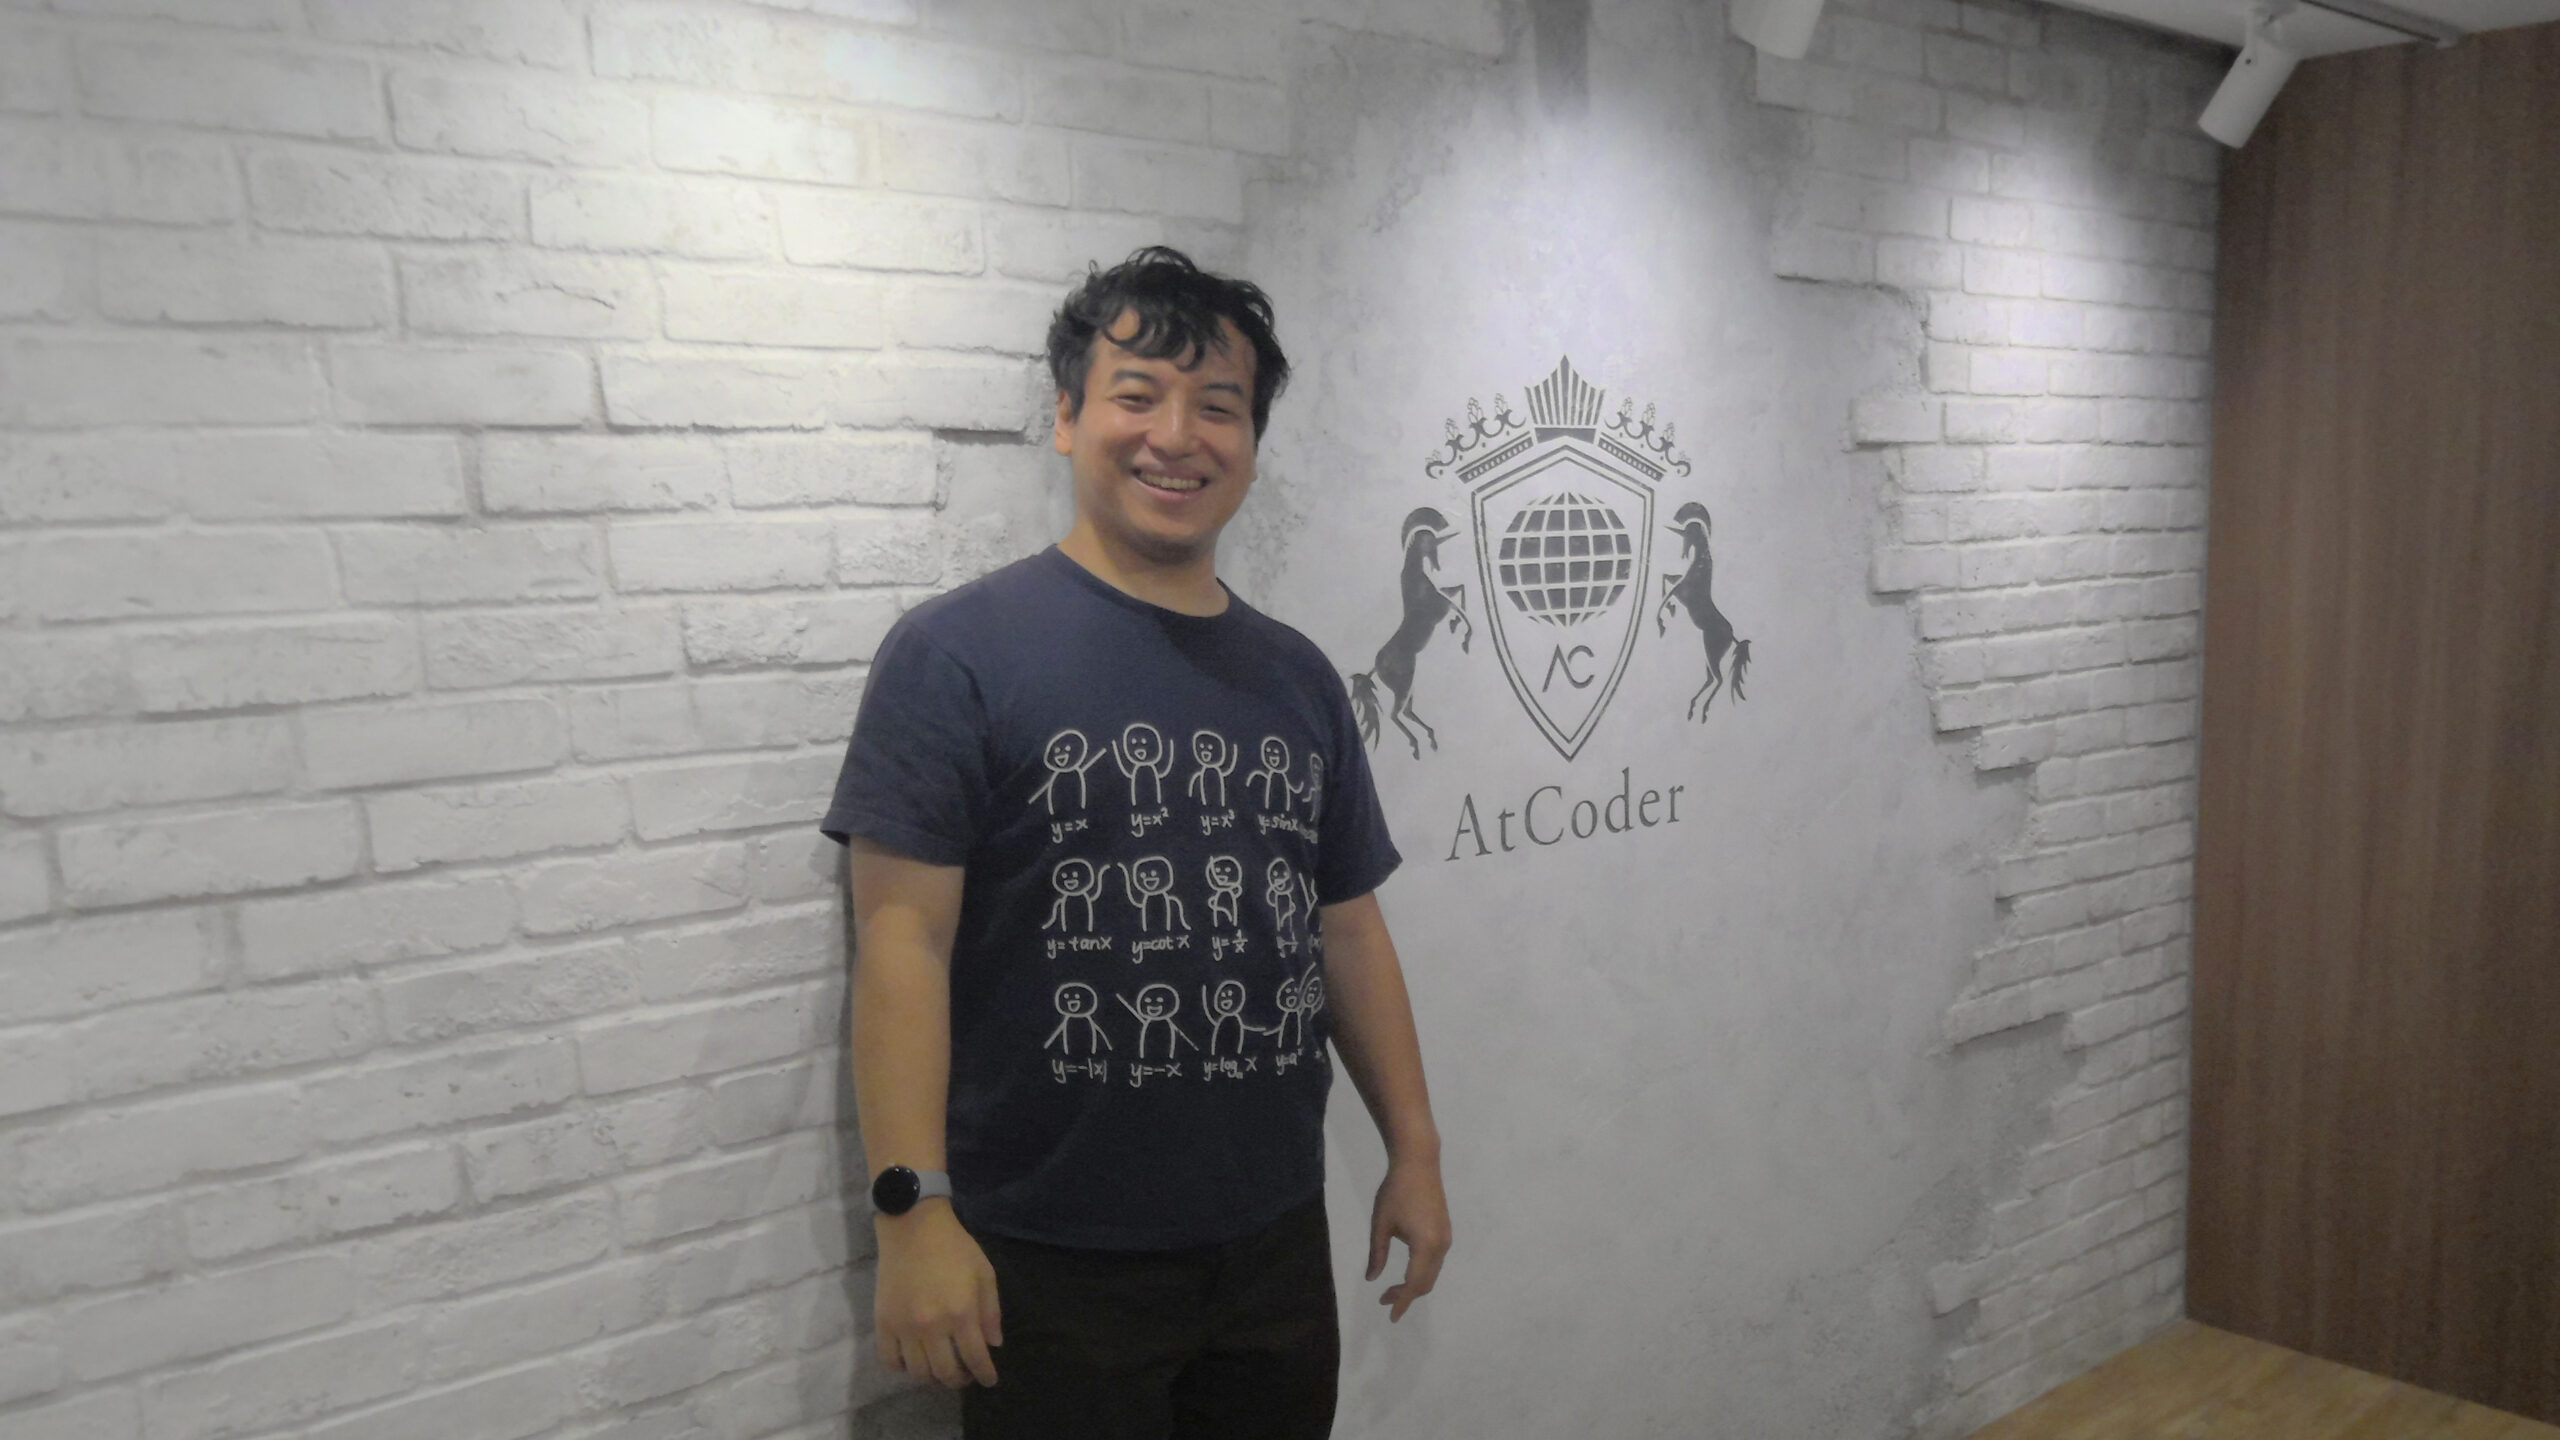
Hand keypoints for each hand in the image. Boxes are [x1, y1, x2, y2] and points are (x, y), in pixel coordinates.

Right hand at [874, 1203, 1002, 1387]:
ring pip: (918, 1373)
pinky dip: (902, 1369)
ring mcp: (904, 1327)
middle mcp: (932, 1326)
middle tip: (965, 1376)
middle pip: (945, 1372)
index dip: (985, 1375)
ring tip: (940, 1370)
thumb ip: (991, 1311)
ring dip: (932, 1378)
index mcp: (961, 1313)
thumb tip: (994, 1344)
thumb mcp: (984, 1273)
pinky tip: (912, 1362)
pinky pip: (889, 1361)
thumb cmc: (954, 1247)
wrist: (913, 1226)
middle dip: (960, 1381)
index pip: (976, 1358)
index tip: (989, 1381)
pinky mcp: (883, 1323)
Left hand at [1366, 1157, 1451, 1321]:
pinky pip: (1435, 1262)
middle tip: (1383, 1299)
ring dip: (1414, 1284)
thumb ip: (1377, 1254)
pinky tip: (1406, 1271)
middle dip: (1406, 1295)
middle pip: (1426, 1282)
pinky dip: (1422, 1272)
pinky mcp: (1445, 1231)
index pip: (1414, 1284)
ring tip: (1391, 1288)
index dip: (1402, 1301)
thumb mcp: (1380, 1224)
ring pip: (1432, 1273)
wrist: (1418, 1163)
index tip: (1391, 1315)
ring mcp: (1446, 1238)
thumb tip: (1372, 1278)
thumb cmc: (1395, 1192)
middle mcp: (1441, 1246)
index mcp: (1425, 1246)